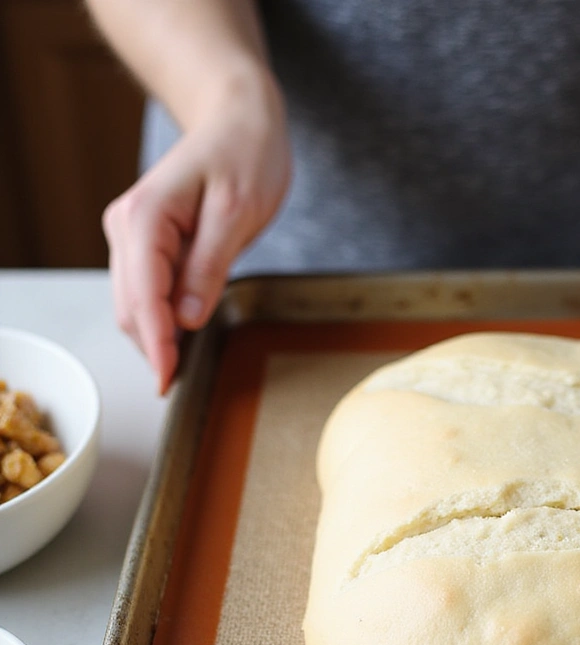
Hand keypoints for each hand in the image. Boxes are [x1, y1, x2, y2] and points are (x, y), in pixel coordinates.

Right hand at [103, 72, 290, 392]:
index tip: (169, 380)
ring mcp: (134, 236)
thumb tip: (187, 317)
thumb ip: (209, 266)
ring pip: (135, 304)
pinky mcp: (149, 243)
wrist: (239, 119)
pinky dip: (163, 318)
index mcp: (145, 218)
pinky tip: (185, 336)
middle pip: (131, 307)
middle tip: (184, 383)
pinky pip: (149, 291)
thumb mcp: (238, 212)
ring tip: (188, 365)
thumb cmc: (244, 154)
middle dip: (155, 347)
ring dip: (157, 337)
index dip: (157, 344)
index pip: (143, 297)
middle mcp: (128, 227)